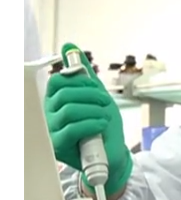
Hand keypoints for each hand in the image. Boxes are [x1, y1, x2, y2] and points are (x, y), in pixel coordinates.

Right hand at [44, 43, 131, 195]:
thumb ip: (83, 72)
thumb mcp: (96, 95)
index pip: (58, 81)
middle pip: (64, 94)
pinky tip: (102, 125)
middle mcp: (49, 114)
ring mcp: (52, 130)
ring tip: (105, 116)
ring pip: (69, 110)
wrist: (112, 153)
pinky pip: (73, 128)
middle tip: (105, 102)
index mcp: (55, 100)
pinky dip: (93, 123)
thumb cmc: (102, 124)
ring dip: (94, 110)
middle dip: (91, 95)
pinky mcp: (58, 146)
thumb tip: (69, 46)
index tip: (96, 87)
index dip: (80, 80)